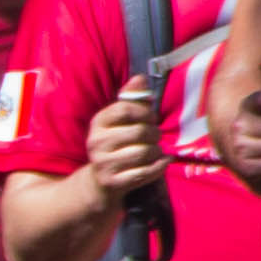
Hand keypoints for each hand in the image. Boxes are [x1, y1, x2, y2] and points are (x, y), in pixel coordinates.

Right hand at [84, 77, 166, 201]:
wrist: (101, 180)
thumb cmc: (117, 143)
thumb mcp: (119, 120)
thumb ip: (131, 98)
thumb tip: (141, 78)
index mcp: (98, 122)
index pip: (125, 109)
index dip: (145, 111)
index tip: (152, 117)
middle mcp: (96, 142)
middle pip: (138, 132)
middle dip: (154, 133)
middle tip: (156, 135)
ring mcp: (104, 164)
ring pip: (143, 153)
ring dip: (157, 150)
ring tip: (157, 150)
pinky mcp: (113, 182)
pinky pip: (144, 173)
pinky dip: (159, 167)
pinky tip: (163, 162)